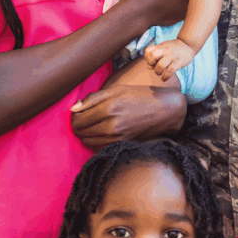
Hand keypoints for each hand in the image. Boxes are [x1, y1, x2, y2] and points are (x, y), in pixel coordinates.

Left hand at [70, 84, 186, 149]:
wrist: (164, 110)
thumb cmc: (139, 96)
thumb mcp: (116, 90)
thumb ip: (92, 99)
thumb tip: (73, 109)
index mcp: (109, 108)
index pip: (78, 119)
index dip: (74, 116)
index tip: (78, 112)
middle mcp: (112, 125)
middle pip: (81, 132)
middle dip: (78, 125)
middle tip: (85, 118)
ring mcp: (117, 137)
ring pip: (88, 141)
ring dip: (86, 134)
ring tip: (93, 125)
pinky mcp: (122, 144)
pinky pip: (99, 147)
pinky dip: (96, 141)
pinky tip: (102, 132)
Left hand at [144, 39, 193, 81]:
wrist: (188, 45)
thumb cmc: (173, 48)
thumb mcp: (163, 47)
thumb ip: (155, 55)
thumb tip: (148, 66)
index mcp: (160, 47)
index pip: (148, 50)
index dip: (147, 57)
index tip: (151, 61)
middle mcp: (165, 51)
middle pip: (152, 55)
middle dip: (151, 63)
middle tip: (154, 66)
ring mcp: (172, 56)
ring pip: (161, 65)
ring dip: (158, 71)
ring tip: (160, 73)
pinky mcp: (178, 62)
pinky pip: (170, 71)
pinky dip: (165, 77)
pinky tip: (164, 79)